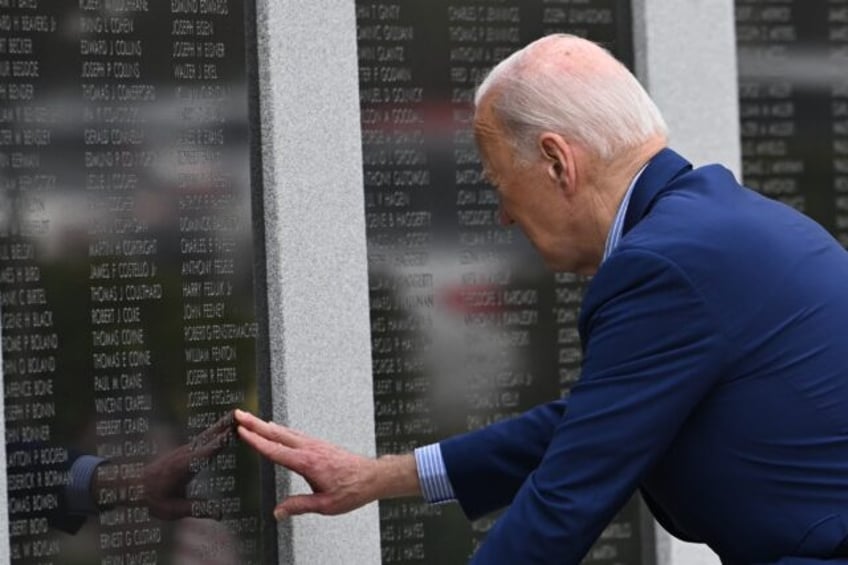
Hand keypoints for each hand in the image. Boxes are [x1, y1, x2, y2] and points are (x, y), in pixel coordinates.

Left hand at [140, 412, 234, 519]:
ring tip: (236, 415)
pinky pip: (203, 438)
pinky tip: (221, 428)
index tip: (235, 430)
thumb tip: (222, 514)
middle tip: (239, 412)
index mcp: (185, 466)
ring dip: (221, 425)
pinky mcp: (184, 451)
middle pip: (209, 436)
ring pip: (206, 434)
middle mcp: (186, 454)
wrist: (131, 487)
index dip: (222, 441)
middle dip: (224, 425)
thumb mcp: (174, 510)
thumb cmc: (152, 499)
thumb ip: (198, 509)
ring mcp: (185, 450)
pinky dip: (215, 431)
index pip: (207, 451)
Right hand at [234, 409, 420, 519]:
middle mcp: (310, 449)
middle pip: (277, 433)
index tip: (241, 431)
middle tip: (239, 414)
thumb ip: (299, 506)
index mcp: (307, 462)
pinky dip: (281, 429)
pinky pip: (295, 434)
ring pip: (285, 431)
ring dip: (266, 424)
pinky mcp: (319, 445)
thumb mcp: (325, 505)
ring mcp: (315, 444)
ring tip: (251, 419)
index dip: (256, 440)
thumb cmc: (352, 490)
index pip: (275, 450)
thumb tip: (277, 512)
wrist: (372, 477)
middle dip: (256, 423)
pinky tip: (276, 429)